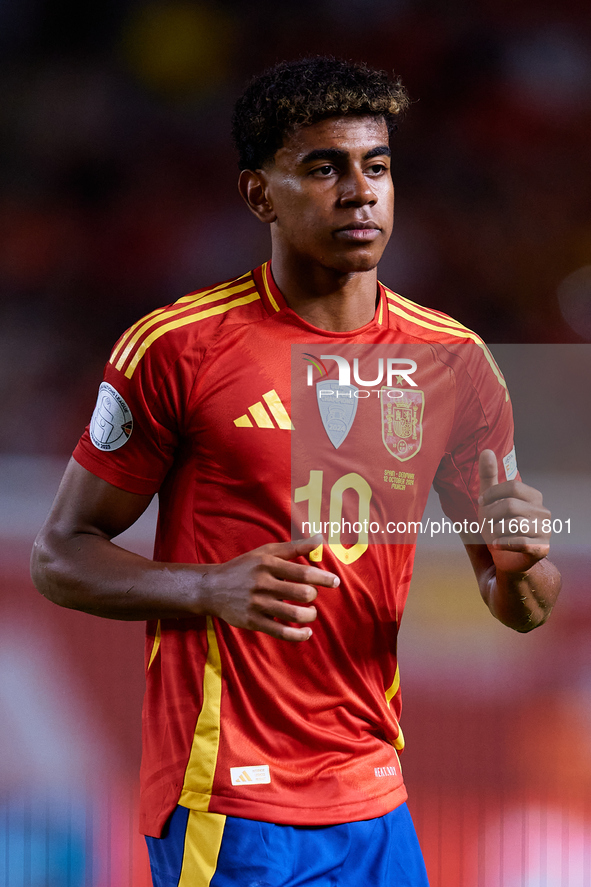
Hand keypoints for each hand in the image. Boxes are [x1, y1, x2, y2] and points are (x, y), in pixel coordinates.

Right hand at [200, 536, 338, 641]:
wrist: (212, 588)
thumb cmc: (245, 567)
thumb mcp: (266, 552)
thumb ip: (295, 547)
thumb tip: (320, 538)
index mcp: (268, 564)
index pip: (302, 572)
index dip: (323, 578)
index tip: (335, 582)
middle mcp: (262, 583)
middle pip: (301, 593)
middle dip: (313, 596)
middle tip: (312, 596)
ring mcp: (257, 604)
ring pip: (293, 615)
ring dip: (309, 615)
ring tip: (310, 613)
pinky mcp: (252, 622)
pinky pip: (280, 632)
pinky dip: (298, 635)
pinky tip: (306, 633)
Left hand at [478, 449, 550, 573]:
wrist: (506, 558)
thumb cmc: (497, 526)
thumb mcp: (489, 500)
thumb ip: (488, 476)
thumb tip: (486, 450)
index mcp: (534, 497)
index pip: (513, 486)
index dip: (492, 495)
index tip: (482, 503)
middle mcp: (544, 512)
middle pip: (510, 505)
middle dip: (491, 515)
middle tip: (486, 524)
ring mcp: (545, 531)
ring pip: (512, 524)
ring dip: (495, 531)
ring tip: (493, 536)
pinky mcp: (541, 549)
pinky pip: (518, 542)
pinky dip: (502, 543)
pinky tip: (497, 545)